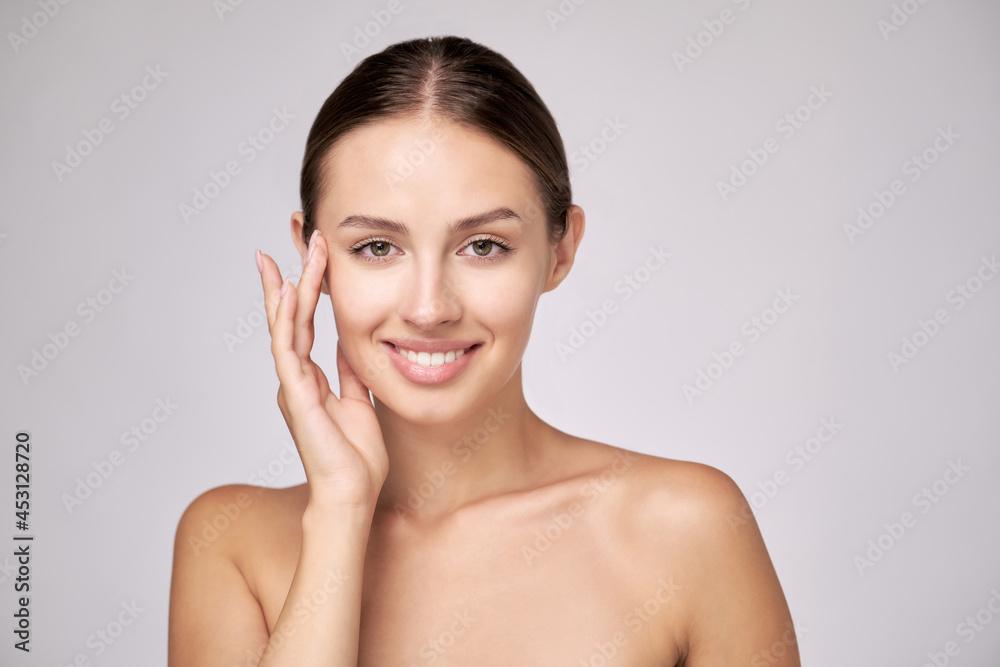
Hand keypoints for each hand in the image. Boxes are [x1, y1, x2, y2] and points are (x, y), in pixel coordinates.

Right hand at [256, 230, 387, 511]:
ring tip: (288, 253)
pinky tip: (286, 293)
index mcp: (311, 379)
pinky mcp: (297, 395)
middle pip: (291, 317)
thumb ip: (351, 373)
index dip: (309, 290)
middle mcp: (297, 378)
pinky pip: (288, 350)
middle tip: (299, 237)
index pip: (307, 324)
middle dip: (293, 276)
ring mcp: (294, 385)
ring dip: (288, 287)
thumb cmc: (357, 458)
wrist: (352, 495)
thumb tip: (351, 343)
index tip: (313, 257)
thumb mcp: (360, 402)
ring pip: (286, 327)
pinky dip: (286, 320)